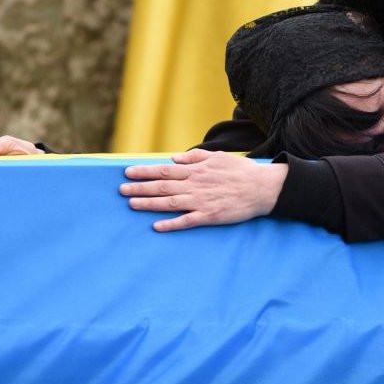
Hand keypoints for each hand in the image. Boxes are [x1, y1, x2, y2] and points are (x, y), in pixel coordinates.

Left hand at [120, 149, 286, 231]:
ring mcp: (201, 201)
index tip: (127, 172)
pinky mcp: (210, 216)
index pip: (164, 170)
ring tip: (131, 204)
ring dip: (149, 204)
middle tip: (121, 190)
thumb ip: (195, 157)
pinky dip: (171, 224)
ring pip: (169, 202)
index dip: (144, 171)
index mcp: (196, 170)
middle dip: (139, 188)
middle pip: (162, 186)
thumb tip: (175, 158)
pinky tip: (156, 226)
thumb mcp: (217, 157)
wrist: (262, 188)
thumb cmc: (240, 172)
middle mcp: (195, 185)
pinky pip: (186, 221)